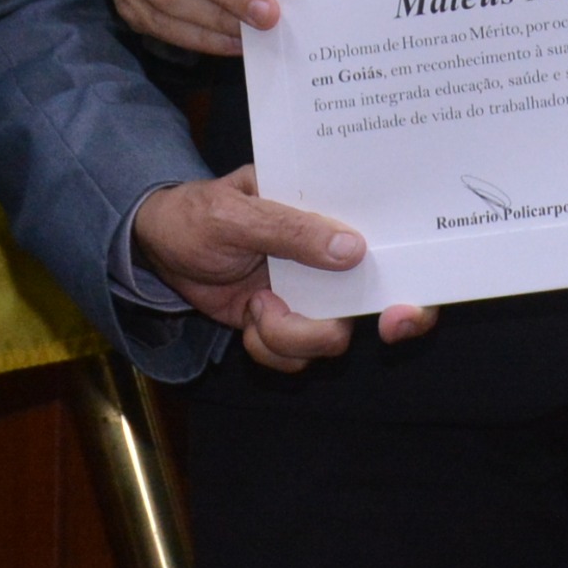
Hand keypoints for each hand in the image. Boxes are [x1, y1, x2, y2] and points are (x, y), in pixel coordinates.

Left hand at [131, 164, 436, 373]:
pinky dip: (269, 347)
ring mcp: (310, 293)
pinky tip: (248, 318)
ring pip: (331, 337)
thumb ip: (291, 229)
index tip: (403, 310)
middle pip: (376, 301)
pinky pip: (296, 355)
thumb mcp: (237, 213)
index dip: (412, 277)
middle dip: (363, 325)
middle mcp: (329, 256)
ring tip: (258, 307)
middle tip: (333, 331)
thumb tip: (353, 248)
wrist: (155, 246)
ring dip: (291, 336)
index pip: (390, 238)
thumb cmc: (197, 213)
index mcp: (329, 212)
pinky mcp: (285, 322)